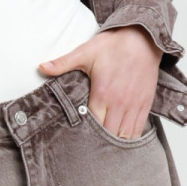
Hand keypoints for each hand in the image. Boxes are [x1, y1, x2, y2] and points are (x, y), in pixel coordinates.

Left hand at [39, 26, 161, 137]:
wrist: (143, 38)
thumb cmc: (113, 45)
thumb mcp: (85, 52)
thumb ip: (63, 63)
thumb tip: (41, 67)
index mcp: (102, 93)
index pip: (92, 124)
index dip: (84, 134)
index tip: (76, 138)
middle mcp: (119, 103)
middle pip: (108, 135)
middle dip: (98, 142)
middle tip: (88, 146)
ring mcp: (134, 105)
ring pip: (125, 136)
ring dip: (114, 143)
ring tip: (104, 147)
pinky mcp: (145, 105)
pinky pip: (138, 129)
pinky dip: (130, 138)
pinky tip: (121, 140)